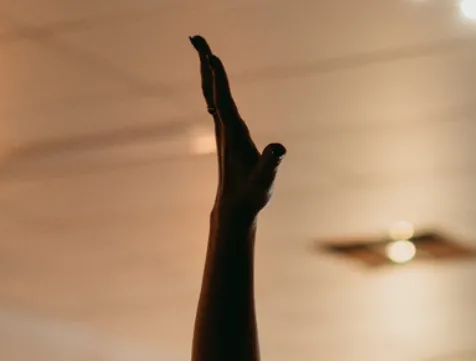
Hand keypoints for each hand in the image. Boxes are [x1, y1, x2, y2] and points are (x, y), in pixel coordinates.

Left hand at [190, 35, 284, 226]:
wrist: (234, 209)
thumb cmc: (251, 195)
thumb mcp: (265, 181)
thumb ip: (271, 163)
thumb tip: (279, 149)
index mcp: (233, 134)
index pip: (224, 101)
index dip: (219, 79)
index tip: (211, 56)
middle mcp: (224, 128)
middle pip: (212, 89)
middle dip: (205, 63)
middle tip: (196, 36)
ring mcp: (223, 131)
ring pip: (212, 94)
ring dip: (208, 70)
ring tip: (203, 50)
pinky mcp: (226, 136)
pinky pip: (217, 104)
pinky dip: (214, 87)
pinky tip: (212, 82)